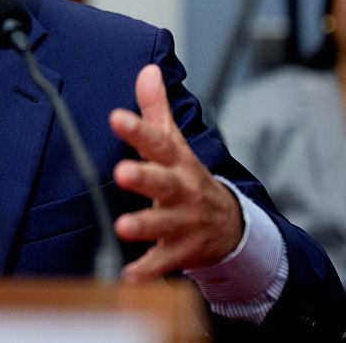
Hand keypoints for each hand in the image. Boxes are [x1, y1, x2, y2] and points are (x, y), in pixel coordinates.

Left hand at [109, 64, 242, 282]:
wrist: (229, 226)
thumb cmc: (187, 177)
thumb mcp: (175, 143)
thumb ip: (156, 109)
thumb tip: (147, 68)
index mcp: (177, 162)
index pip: (157, 141)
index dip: (138, 128)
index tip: (116, 117)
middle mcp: (181, 190)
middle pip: (163, 181)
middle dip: (143, 177)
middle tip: (121, 172)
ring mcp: (183, 222)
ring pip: (163, 224)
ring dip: (143, 225)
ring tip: (122, 227)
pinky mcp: (180, 252)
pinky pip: (162, 264)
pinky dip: (146, 273)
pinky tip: (126, 278)